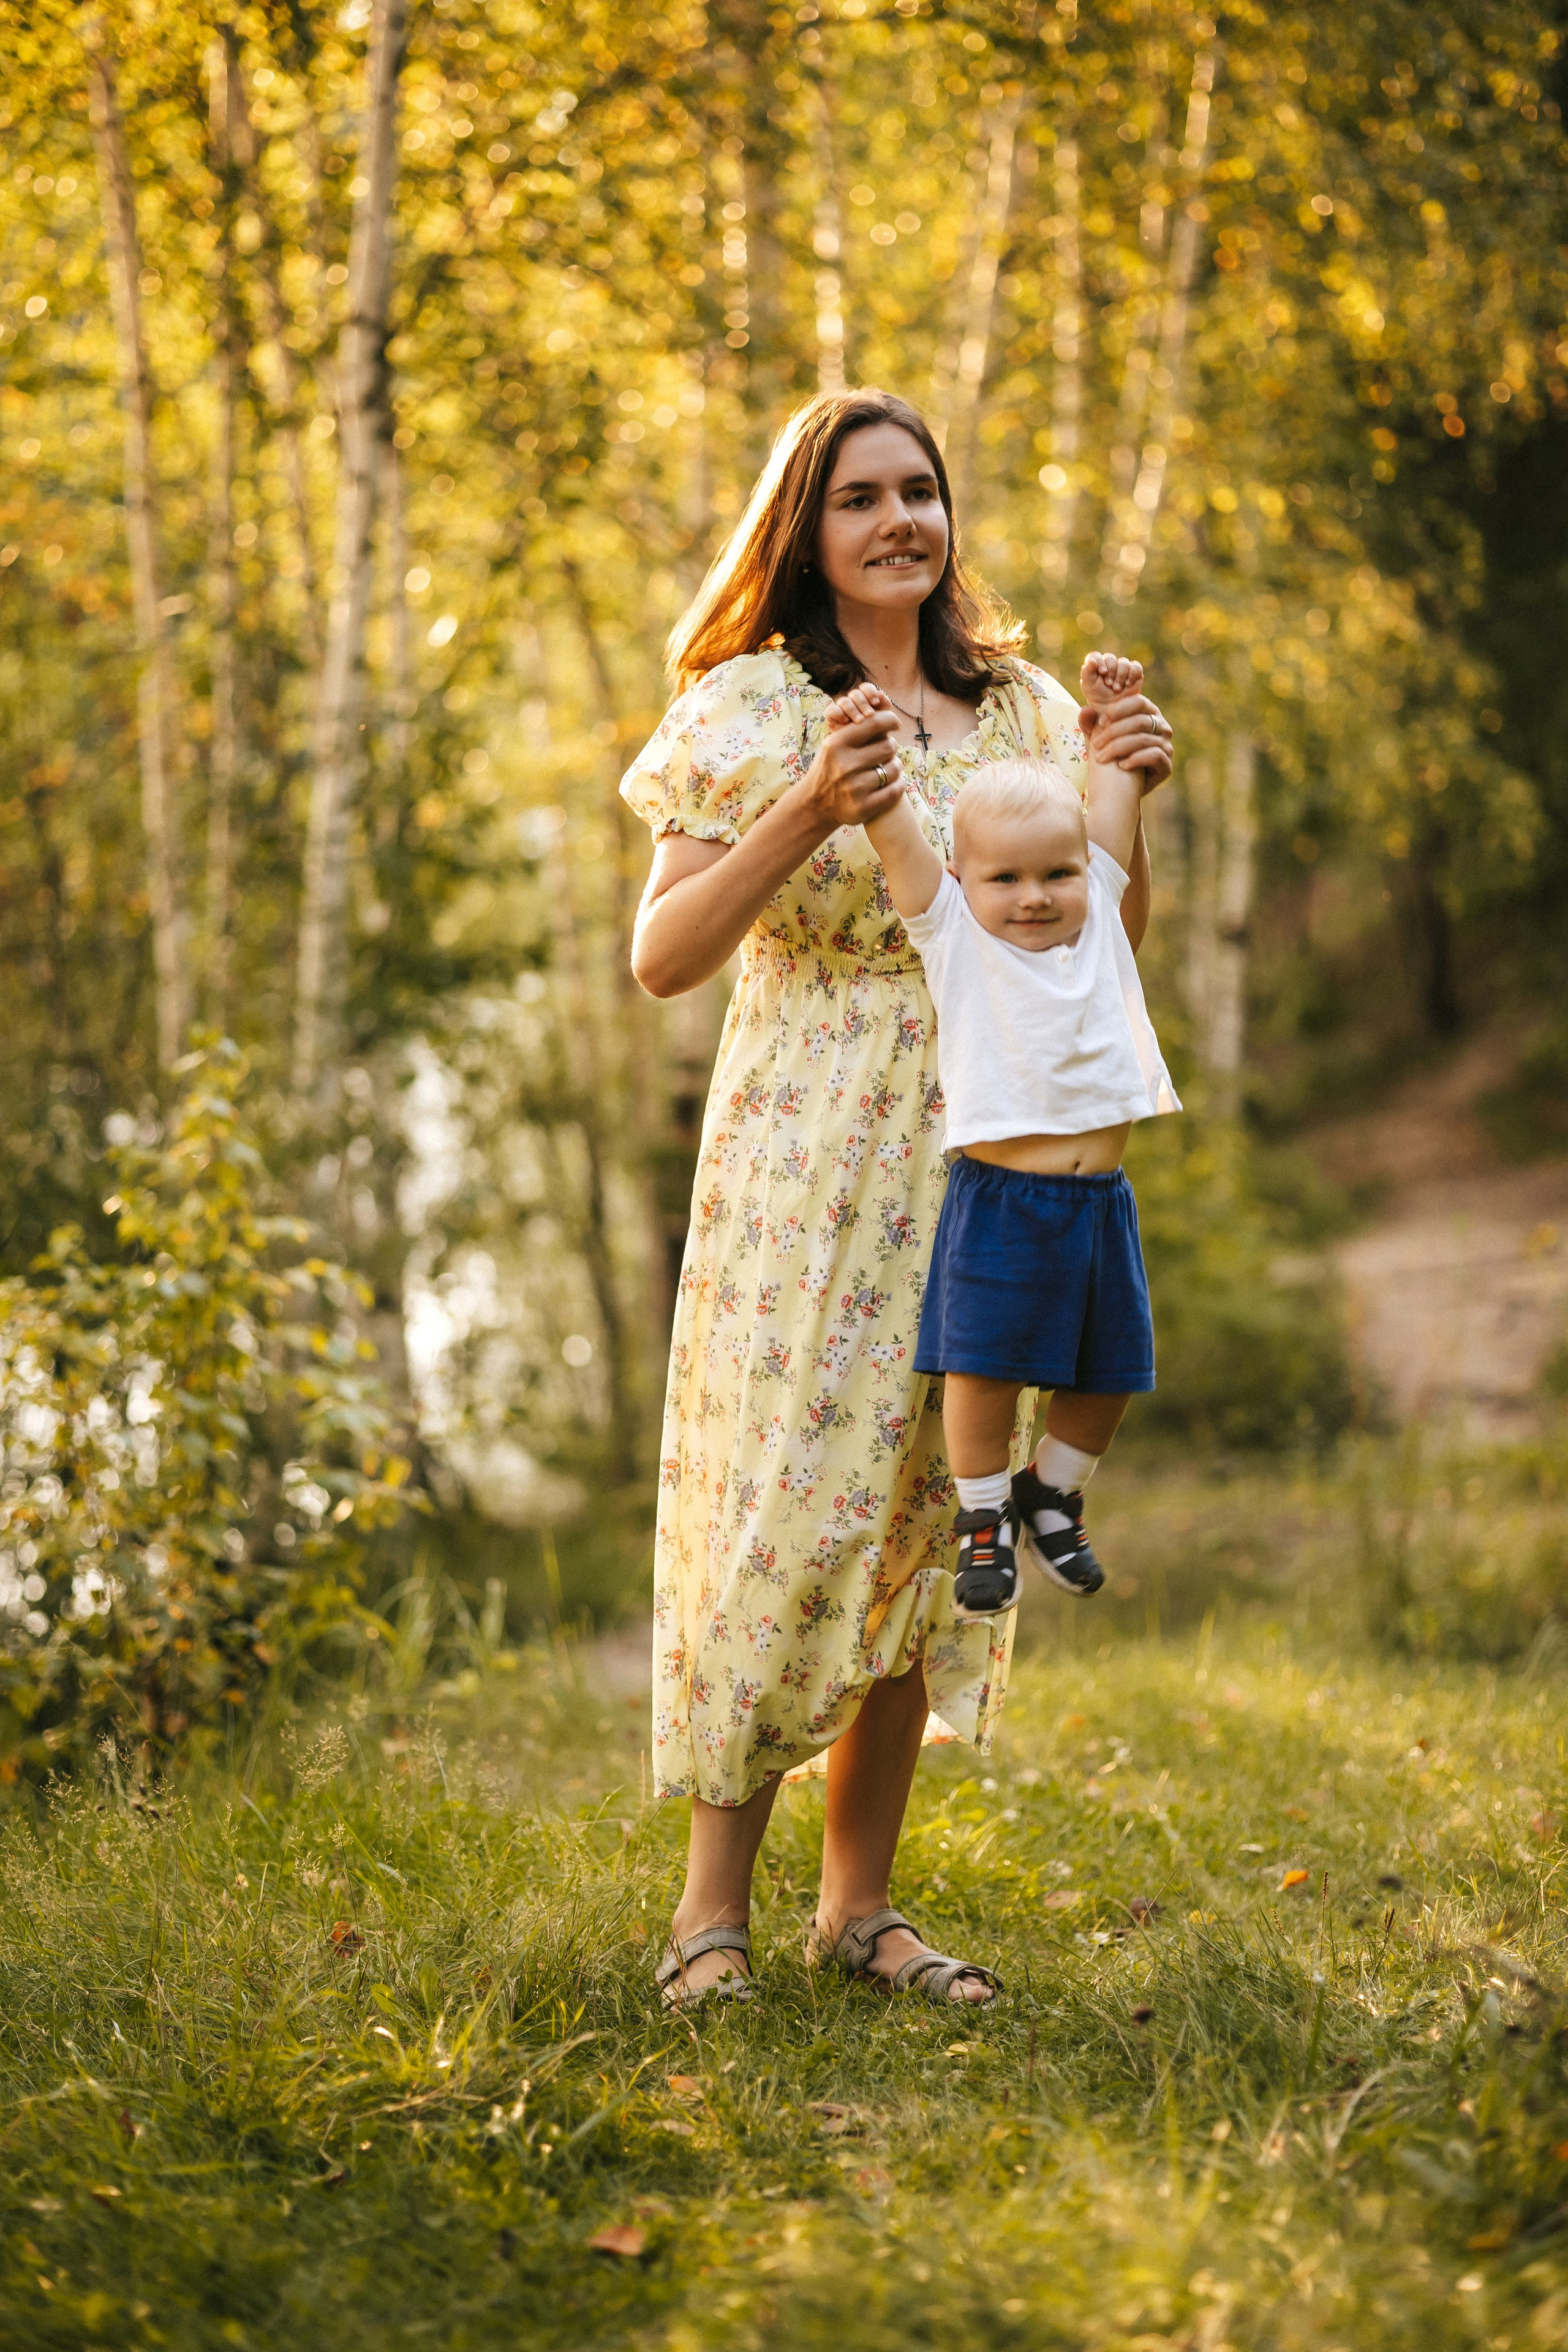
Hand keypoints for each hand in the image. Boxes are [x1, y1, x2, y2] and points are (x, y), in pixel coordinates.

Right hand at [802, 684, 905, 827]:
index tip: (894, 723)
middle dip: (891, 746)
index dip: (890, 720)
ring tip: (887, 768)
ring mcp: (854, 789)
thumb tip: (885, 703)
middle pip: (888, 746)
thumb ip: (856, 728)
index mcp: (836, 744)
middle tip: (887, 751)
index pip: (874, 723)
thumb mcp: (834, 744)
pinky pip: (895, 790)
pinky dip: (898, 785)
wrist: (814, 805)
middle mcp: (844, 765)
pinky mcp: (863, 808)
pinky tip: (894, 782)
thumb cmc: (830, 768)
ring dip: (895, 767)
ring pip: (893, 769)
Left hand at [1078, 672, 1172, 788]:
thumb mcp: (1097, 739)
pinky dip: (1135, 759)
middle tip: (1096, 744)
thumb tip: (1086, 709)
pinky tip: (1121, 766)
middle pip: (1140, 721)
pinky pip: (1154, 755)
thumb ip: (1090, 724)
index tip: (1101, 722)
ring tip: (1101, 758)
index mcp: (1148, 714)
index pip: (1139, 702)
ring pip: (1144, 739)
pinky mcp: (1167, 765)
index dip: (1119, 709)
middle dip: (1115, 732)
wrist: (1118, 790)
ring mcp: (1166, 746)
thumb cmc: (1109, 758)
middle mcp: (1162, 728)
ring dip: (1119, 747)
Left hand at [1079, 650, 1142, 709]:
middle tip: (1109, 684)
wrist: (1113, 710)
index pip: (1095, 656)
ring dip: (1121, 675)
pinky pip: (1136, 667)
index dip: (1099, 661)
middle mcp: (1109, 665)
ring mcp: (1122, 668)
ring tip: (1117, 689)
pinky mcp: (1134, 672)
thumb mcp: (1089, 687)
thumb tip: (1091, 661)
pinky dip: (1132, 674)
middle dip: (1110, 672)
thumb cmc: (1098, 697)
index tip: (1102, 672)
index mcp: (1096, 666)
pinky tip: (1128, 684)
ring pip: (1123, 662)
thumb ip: (1086, 673)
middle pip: (1110, 658)